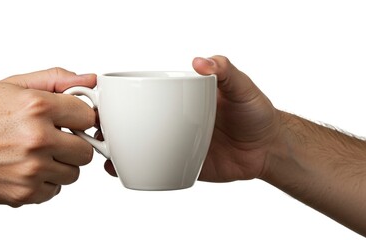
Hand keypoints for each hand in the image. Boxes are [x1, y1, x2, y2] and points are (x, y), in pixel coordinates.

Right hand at [0, 68, 95, 206]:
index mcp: (37, 107)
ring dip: (60, 165)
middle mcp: (37, 139)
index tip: (71, 120)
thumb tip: (88, 79)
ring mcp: (32, 169)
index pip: (88, 116)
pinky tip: (27, 169)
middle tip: (55, 139)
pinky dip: (45, 182)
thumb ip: (55, 79)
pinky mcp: (25, 192)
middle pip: (86, 150)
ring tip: (38, 154)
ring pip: (73, 173)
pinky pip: (55, 190)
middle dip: (74, 144)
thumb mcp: (12, 86)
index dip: (80, 117)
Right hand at [102, 56, 280, 182]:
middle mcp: (170, 119)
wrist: (268, 149)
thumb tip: (201, 62)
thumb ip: (225, 71)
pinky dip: (133, 168)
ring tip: (102, 149)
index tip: (103, 97)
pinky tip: (121, 170)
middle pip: (134, 119)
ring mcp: (172, 142)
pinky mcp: (177, 163)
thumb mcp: (243, 88)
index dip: (121, 94)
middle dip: (110, 122)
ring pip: (136, 144)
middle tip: (97, 125)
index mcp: (180, 98)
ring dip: (115, 147)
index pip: (146, 92)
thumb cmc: (255, 114)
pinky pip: (151, 166)